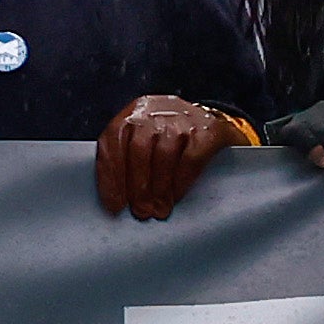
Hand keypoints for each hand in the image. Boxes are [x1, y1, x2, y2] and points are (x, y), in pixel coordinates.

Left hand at [93, 94, 236, 220]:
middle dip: (136, 186)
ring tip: (158, 209)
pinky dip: (180, 182)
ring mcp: (182, 120)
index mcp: (132, 113)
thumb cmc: (169, 133)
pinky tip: (176, 197)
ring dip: (158, 188)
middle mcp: (154, 112)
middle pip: (137, 151)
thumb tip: (117, 197)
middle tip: (140, 211)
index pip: (111, 143)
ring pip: (163, 156)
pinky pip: (190, 159)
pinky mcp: (207, 131)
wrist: (213, 120)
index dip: (110, 177)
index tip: (113, 204)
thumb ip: (126, 156)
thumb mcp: (142, 135)